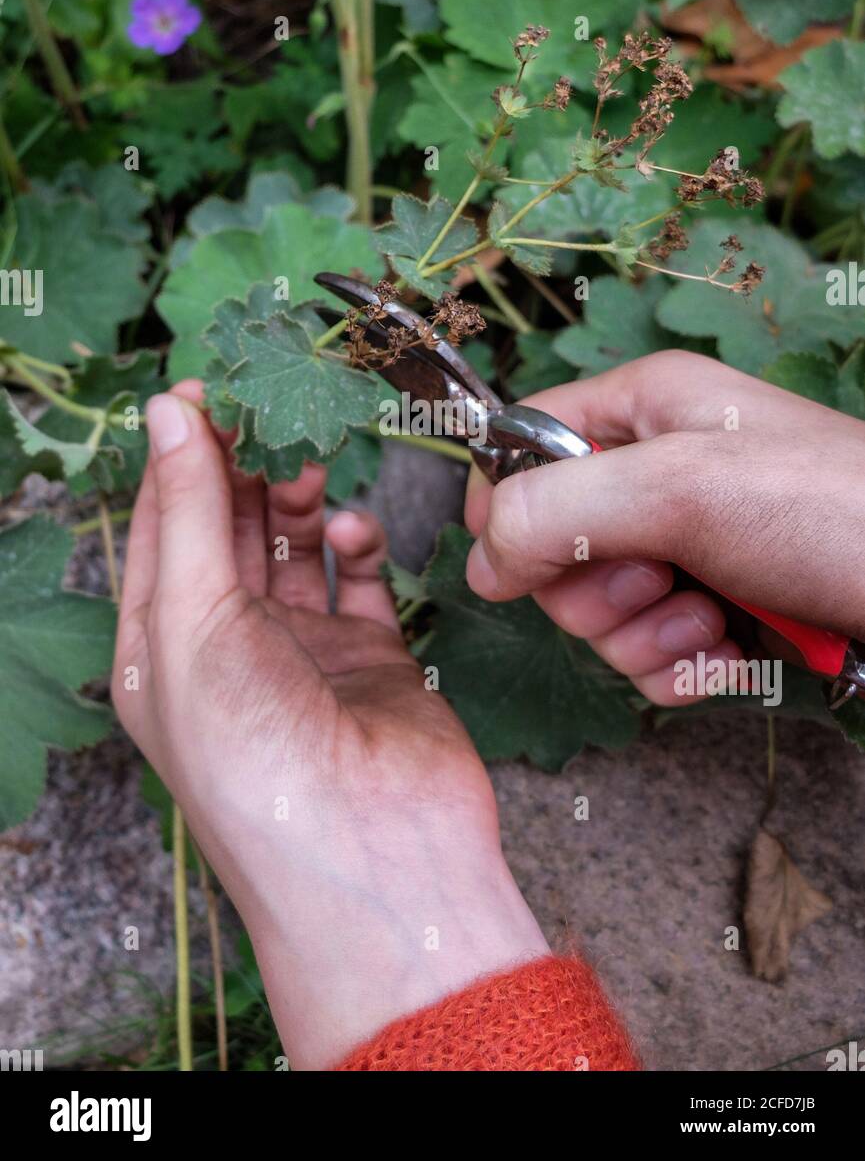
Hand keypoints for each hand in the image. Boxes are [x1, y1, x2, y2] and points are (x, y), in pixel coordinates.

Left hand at [112, 382, 546, 1069]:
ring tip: (307, 464)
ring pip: (293, 545)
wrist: (378, 857)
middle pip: (228, 528)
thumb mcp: (195, 623)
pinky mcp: (372, 655)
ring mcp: (303, 650)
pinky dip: (356, 544)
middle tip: (271, 408)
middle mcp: (228, 647)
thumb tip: (169, 409)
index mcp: (162, 649)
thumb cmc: (259, 761)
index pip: (160, 526)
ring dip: (297, 497)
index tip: (206, 387)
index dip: (178, 454)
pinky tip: (350, 534)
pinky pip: (360, 578)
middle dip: (244, 467)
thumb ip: (190, 509)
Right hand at [465, 350, 864, 705]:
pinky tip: (726, 658)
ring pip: (599, 610)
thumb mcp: (682, 489)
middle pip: (551, 544)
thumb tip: (479, 560)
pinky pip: (649, 653)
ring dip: (643, 637)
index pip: (522, 446)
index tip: (522, 559)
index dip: (508, 507)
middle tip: (655, 585)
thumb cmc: (831, 512)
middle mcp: (658, 472)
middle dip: (595, 589)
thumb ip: (558, 510)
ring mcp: (688, 543)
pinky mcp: (717, 607)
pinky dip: (679, 668)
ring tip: (707, 625)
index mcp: (643, 410)